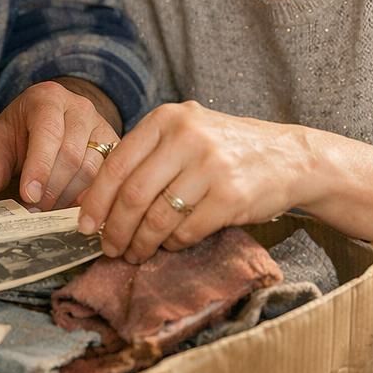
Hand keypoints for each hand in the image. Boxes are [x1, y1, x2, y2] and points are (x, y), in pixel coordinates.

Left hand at [0, 78, 120, 209]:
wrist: (48, 120)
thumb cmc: (21, 132)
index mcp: (47, 98)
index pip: (48, 133)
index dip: (39, 167)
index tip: (29, 196)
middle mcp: (79, 108)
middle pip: (72, 155)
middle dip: (52, 189)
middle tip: (35, 211)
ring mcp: (101, 125)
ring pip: (92, 169)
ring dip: (70, 197)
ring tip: (50, 211)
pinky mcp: (114, 145)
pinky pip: (107, 176)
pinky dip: (90, 198)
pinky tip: (74, 210)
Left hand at [74, 101, 307, 262]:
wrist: (287, 156)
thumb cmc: (224, 149)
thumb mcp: (185, 134)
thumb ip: (146, 156)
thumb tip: (96, 198)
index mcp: (167, 119)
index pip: (117, 164)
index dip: (96, 200)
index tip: (85, 225)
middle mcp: (186, 136)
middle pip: (133, 195)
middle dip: (115, 229)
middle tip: (109, 248)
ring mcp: (210, 166)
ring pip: (158, 218)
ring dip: (141, 243)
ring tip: (135, 253)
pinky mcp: (230, 196)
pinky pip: (187, 231)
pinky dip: (172, 244)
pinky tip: (170, 245)